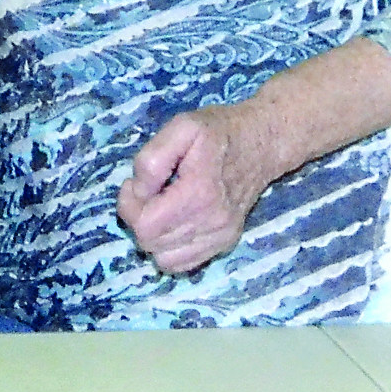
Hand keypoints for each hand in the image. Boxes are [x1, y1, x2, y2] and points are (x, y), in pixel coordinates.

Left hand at [115, 105, 274, 274]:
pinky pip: (185, 264)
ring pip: (165, 260)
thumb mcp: (181, 127)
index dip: (129, 205)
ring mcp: (221, 237)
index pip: (146, 226)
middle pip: (151, 244)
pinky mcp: (225, 243)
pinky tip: (172, 223)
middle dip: (137, 218)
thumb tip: (139, 190)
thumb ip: (152, 159)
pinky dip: (170, 249)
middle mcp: (212, 223)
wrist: (261, 143)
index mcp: (199, 194)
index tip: (133, 183)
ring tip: (158, 208)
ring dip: (152, 236)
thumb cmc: (218, 131)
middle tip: (145, 192)